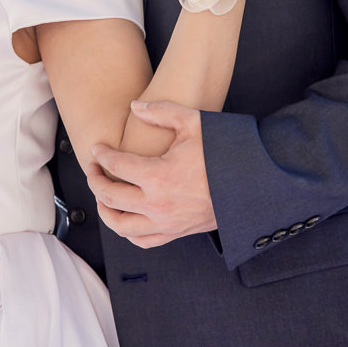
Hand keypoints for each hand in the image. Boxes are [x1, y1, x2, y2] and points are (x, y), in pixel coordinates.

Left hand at [89, 101, 215, 247]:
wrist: (254, 182)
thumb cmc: (226, 151)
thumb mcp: (194, 122)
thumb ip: (161, 111)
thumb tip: (134, 107)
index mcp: (159, 176)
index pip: (116, 166)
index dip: (101, 155)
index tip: (97, 149)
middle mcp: (158, 204)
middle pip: (110, 196)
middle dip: (95, 180)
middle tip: (94, 169)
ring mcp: (167, 223)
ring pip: (120, 225)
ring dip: (105, 210)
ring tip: (102, 195)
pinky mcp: (177, 233)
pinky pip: (142, 240)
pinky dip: (127, 230)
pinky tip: (125, 216)